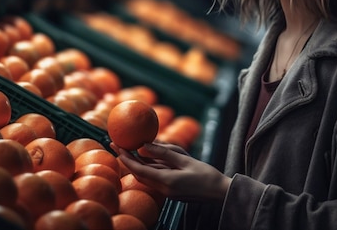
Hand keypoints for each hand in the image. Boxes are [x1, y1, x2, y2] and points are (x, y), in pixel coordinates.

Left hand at [112, 142, 231, 202]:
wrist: (220, 193)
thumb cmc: (207, 175)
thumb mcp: (185, 160)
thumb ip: (164, 153)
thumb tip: (143, 146)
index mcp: (166, 182)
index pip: (139, 169)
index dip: (125, 158)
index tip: (115, 145)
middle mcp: (163, 189)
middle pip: (138, 173)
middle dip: (126, 159)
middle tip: (115, 144)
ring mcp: (166, 191)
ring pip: (146, 175)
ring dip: (135, 163)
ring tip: (126, 148)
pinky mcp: (171, 190)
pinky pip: (155, 177)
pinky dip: (148, 166)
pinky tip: (145, 157)